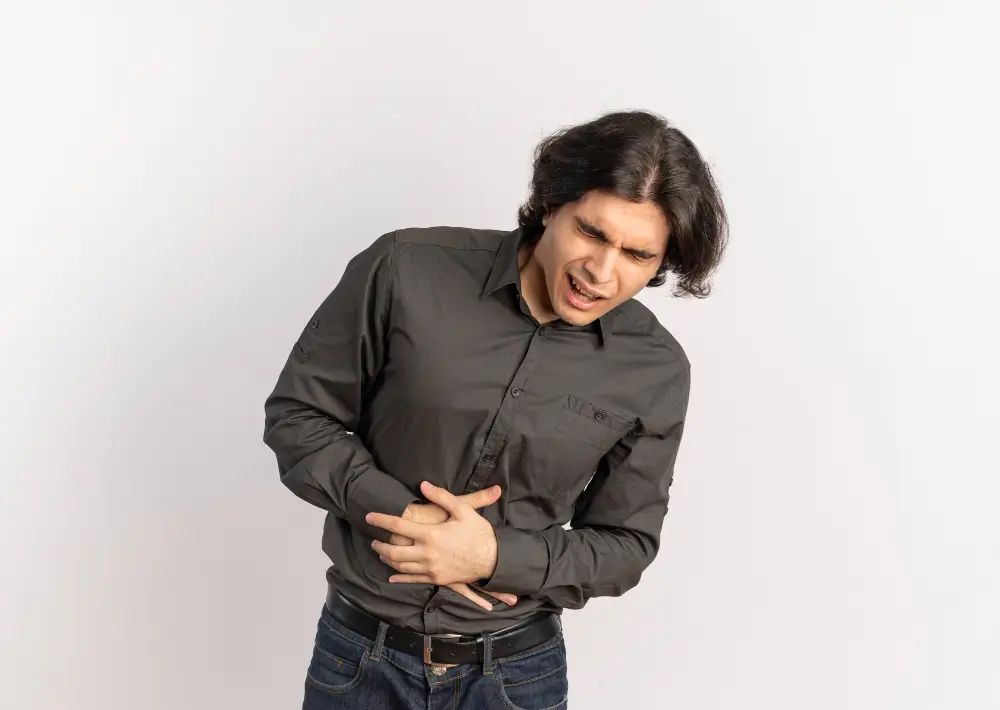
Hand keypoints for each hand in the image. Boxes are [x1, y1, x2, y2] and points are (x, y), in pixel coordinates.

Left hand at [368, 481, 498, 586]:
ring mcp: (431, 568)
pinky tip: (391, 576)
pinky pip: (413, 580)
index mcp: (431, 534)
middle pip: (393, 551)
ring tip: (381, 554)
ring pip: (400, 566)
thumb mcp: (463, 510)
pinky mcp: (437, 579)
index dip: (380, 520)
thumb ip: (442, 496)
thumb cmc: (479, 533)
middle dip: (379, 546)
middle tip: (373, 541)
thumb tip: (423, 485)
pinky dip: (399, 578)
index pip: (397, 526)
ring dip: (387, 560)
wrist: (493, 560)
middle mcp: (427, 553)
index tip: (369, 516)